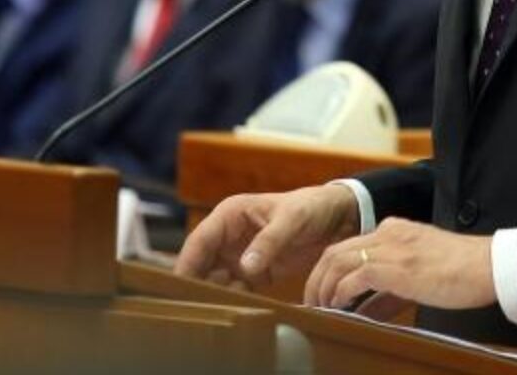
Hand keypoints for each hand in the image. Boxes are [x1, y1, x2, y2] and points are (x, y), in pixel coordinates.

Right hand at [176, 185, 360, 291]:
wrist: (336, 217)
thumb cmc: (310, 207)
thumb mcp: (291, 220)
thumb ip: (269, 242)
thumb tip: (245, 266)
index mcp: (230, 214)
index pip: (200, 240)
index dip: (188, 262)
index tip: (180, 285)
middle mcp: (229, 235)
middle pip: (202, 262)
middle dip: (197, 282)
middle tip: (195, 305)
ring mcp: (239, 255)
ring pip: (215, 278)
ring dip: (215, 293)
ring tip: (218, 308)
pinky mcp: (253, 272)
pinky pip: (236, 288)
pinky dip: (236, 299)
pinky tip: (241, 308)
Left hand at [306, 217, 496, 312]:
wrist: (487, 265)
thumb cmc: (461, 273)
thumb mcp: (417, 278)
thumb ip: (387, 292)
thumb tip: (361, 313)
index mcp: (393, 230)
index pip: (349, 245)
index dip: (329, 269)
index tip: (322, 290)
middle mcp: (386, 233)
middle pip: (335, 251)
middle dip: (317, 278)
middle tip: (311, 303)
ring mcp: (389, 247)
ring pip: (337, 261)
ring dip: (323, 286)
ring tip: (318, 308)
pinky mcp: (393, 266)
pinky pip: (353, 278)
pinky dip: (340, 292)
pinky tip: (337, 306)